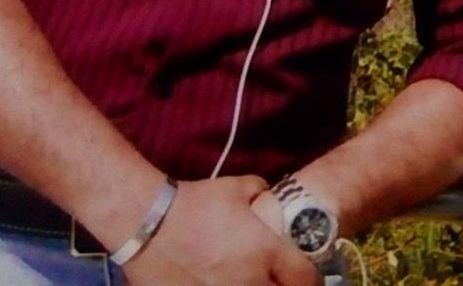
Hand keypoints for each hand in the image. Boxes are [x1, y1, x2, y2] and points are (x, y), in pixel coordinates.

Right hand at [122, 175, 320, 285]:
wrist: (151, 225)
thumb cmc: (197, 203)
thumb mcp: (236, 187)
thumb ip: (260, 191)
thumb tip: (267, 196)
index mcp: (267, 252)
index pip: (307, 280)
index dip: (312, 281)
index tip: (308, 276)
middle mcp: (253, 283)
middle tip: (280, 280)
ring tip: (252, 282)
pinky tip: (222, 285)